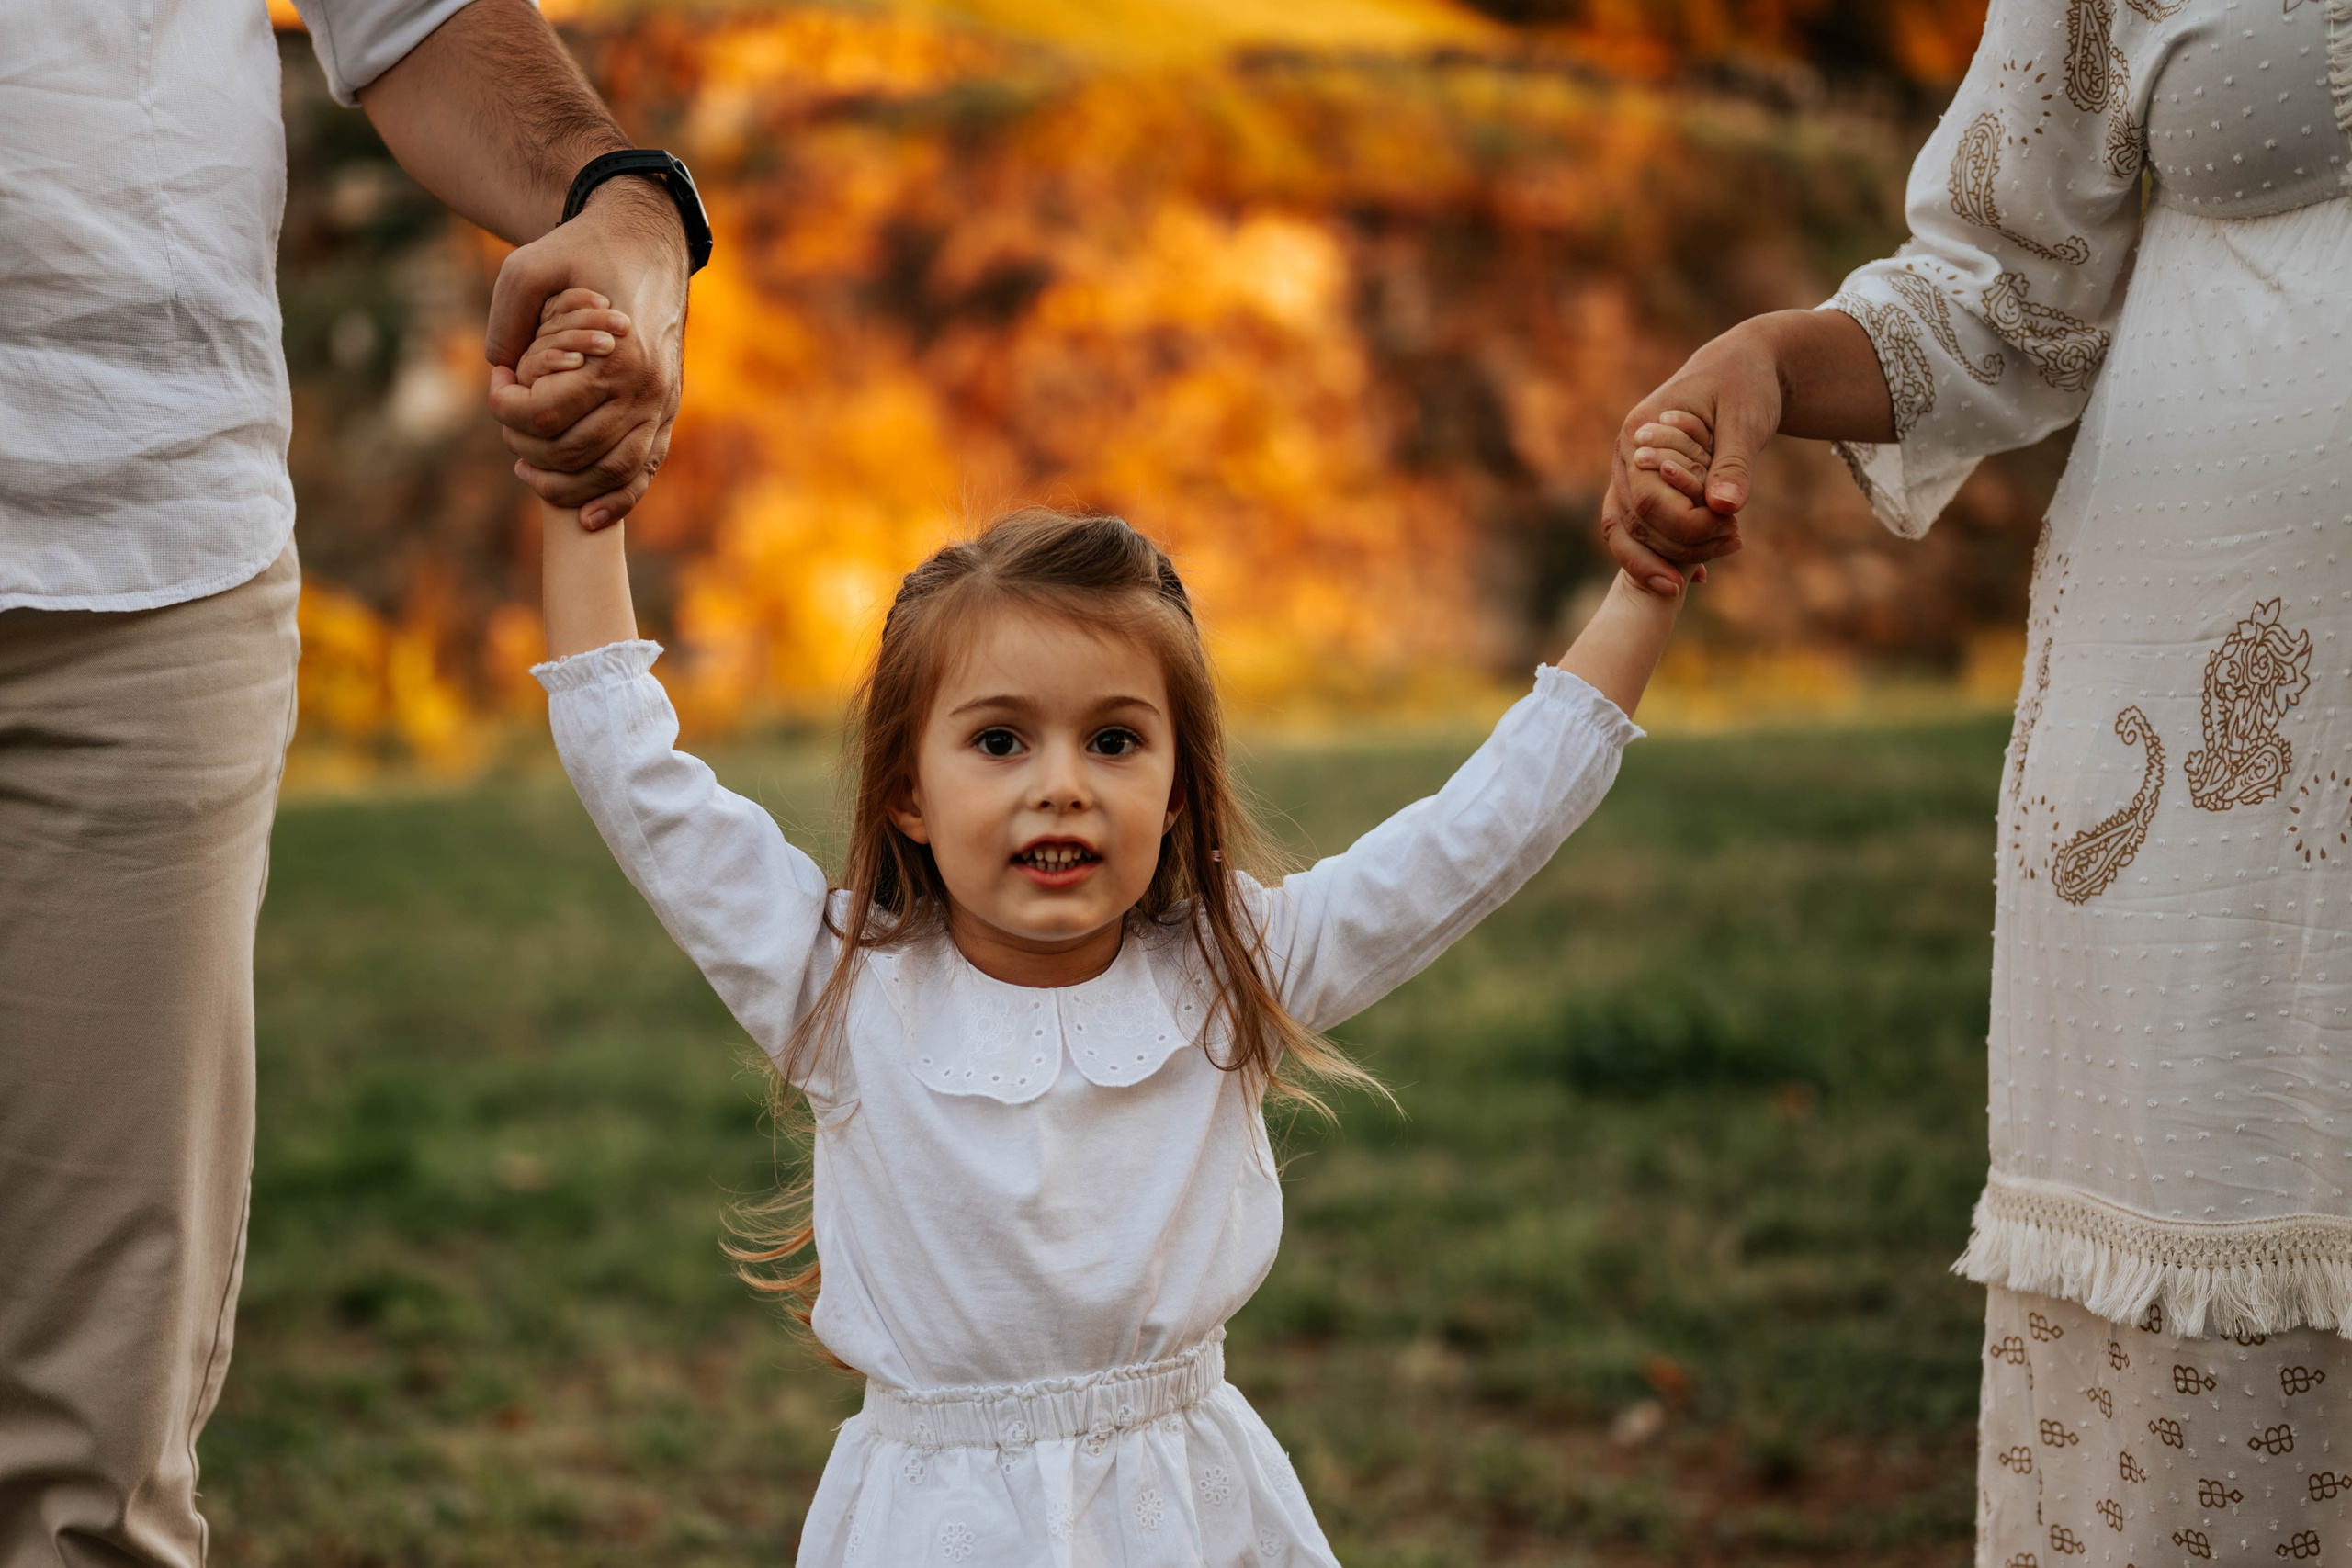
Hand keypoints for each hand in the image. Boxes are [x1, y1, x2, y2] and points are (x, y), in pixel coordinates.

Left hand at [488, 178, 688, 529]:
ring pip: (610, 474)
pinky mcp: (666, 414)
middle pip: (571, 451)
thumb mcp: (527, 267)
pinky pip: (643, 471)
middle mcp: (644, 390)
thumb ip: (505, 321)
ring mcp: (660, 406)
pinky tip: (585, 517)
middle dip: (523, 442)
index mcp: (615, 357)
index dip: (503, 405)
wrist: (647, 243)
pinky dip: (615, 501)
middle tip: (505, 418)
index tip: (496, 379)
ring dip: (562, 484)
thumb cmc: (582, 252)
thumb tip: (502, 371)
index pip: (542, 414)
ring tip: (526, 470)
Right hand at [1598, 307, 1895, 593]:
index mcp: (1639, 433)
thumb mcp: (1746, 419)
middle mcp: (1625, 457)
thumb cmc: (1744, 384)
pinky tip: (1702, 575)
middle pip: (1634, 523)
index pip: (1646, 500)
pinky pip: (1644, 530)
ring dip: (1676, 554)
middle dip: (1683, 545)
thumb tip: (1725, 507)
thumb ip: (1734, 463)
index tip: (1734, 528)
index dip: (1686, 525)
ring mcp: (1630, 474)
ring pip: (1631, 533)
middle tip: (1737, 541)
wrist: (1742, 366)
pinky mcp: (1647, 486)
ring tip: (1728, 550)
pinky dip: (1669, 554)